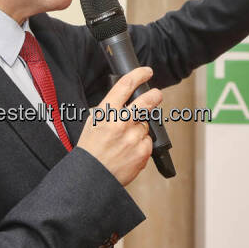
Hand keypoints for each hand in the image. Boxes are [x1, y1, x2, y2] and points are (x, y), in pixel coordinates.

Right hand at [77, 67, 162, 186]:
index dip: (138, 75)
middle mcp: (121, 123)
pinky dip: (141, 144)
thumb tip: (126, 99)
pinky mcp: (142, 152)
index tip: (145, 72)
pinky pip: (148, 142)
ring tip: (125, 140)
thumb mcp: (93, 122)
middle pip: (146, 102)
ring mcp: (133, 138)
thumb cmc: (91, 149)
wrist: (92, 175)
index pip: (125, 86)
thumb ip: (109, 109)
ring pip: (146, 125)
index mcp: (106, 113)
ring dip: (139, 129)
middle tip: (157, 94)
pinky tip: (129, 150)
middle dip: (154, 96)